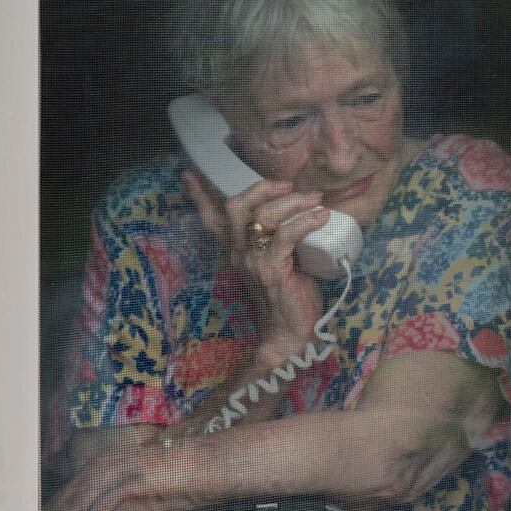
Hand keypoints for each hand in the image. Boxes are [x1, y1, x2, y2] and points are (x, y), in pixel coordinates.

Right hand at [182, 169, 329, 353]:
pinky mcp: (272, 271)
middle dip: (263, 188)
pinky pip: (285, 236)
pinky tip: (321, 217)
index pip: (212, 221)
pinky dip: (305, 221)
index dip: (200, 197)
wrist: (290, 334)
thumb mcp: (282, 263)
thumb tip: (304, 215)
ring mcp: (253, 262)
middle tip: (290, 185)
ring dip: (292, 202)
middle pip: (237, 207)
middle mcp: (239, 254)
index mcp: (237, 251)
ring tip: (315, 200)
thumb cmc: (291, 297)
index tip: (190, 176)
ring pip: (262, 216)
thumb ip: (281, 241)